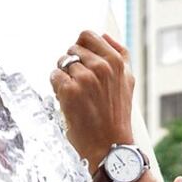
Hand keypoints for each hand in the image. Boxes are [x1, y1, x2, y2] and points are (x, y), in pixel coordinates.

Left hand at [50, 31, 135, 172]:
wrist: (110, 146)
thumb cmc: (117, 116)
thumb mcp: (127, 82)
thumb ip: (119, 55)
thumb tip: (104, 35)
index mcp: (116, 61)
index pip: (87, 36)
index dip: (81, 48)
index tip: (82, 62)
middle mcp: (101, 66)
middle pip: (72, 50)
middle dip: (72, 65)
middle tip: (81, 86)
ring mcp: (85, 78)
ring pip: (62, 63)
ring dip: (65, 77)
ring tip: (77, 96)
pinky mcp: (69, 91)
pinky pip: (54, 77)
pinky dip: (57, 88)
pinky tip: (69, 102)